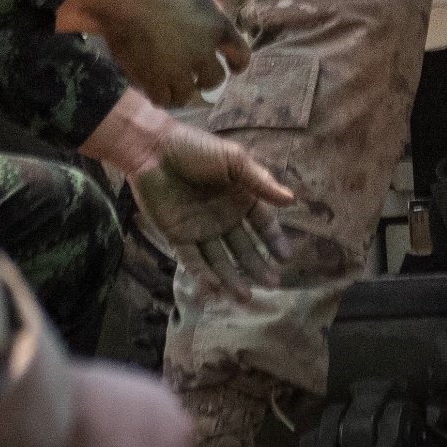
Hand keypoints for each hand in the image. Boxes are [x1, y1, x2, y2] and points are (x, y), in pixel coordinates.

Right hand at [55, 0, 246, 106]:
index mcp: (217, 25)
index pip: (241, 54)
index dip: (238, 63)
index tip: (233, 67)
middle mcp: (202, 51)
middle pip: (215, 78)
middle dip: (208, 77)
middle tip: (197, 74)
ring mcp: (178, 68)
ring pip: (188, 94)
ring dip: (184, 90)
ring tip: (175, 85)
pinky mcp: (153, 79)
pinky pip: (163, 99)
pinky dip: (162, 96)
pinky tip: (157, 89)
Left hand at [126, 122, 298, 290]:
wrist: (154, 149)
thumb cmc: (196, 149)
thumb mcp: (234, 159)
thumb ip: (260, 181)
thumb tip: (291, 200)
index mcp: (239, 196)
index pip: (262, 223)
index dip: (274, 239)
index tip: (286, 258)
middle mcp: (223, 216)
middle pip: (243, 247)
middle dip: (257, 266)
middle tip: (271, 285)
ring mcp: (200, 228)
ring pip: (219, 259)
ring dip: (232, 278)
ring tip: (245, 297)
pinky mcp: (177, 236)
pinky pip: (192, 259)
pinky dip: (203, 274)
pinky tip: (215, 288)